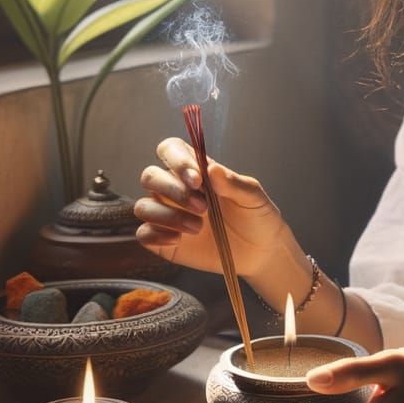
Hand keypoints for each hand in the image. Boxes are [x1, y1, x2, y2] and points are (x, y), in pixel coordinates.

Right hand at [134, 137, 288, 278]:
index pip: (170, 150)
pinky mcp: (163, 240)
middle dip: (173, 190)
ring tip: (198, 227)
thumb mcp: (253, 197)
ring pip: (143, 206)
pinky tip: (179, 240)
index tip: (197, 179)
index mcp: (196, 171)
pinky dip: (156, 236)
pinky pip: (143, 234)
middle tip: (203, 207)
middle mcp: (176, 189)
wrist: (260, 251)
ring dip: (168, 216)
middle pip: (150, 176)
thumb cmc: (256, 217)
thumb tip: (212, 169)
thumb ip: (234, 183)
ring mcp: (167, 214)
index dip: (176, 160)